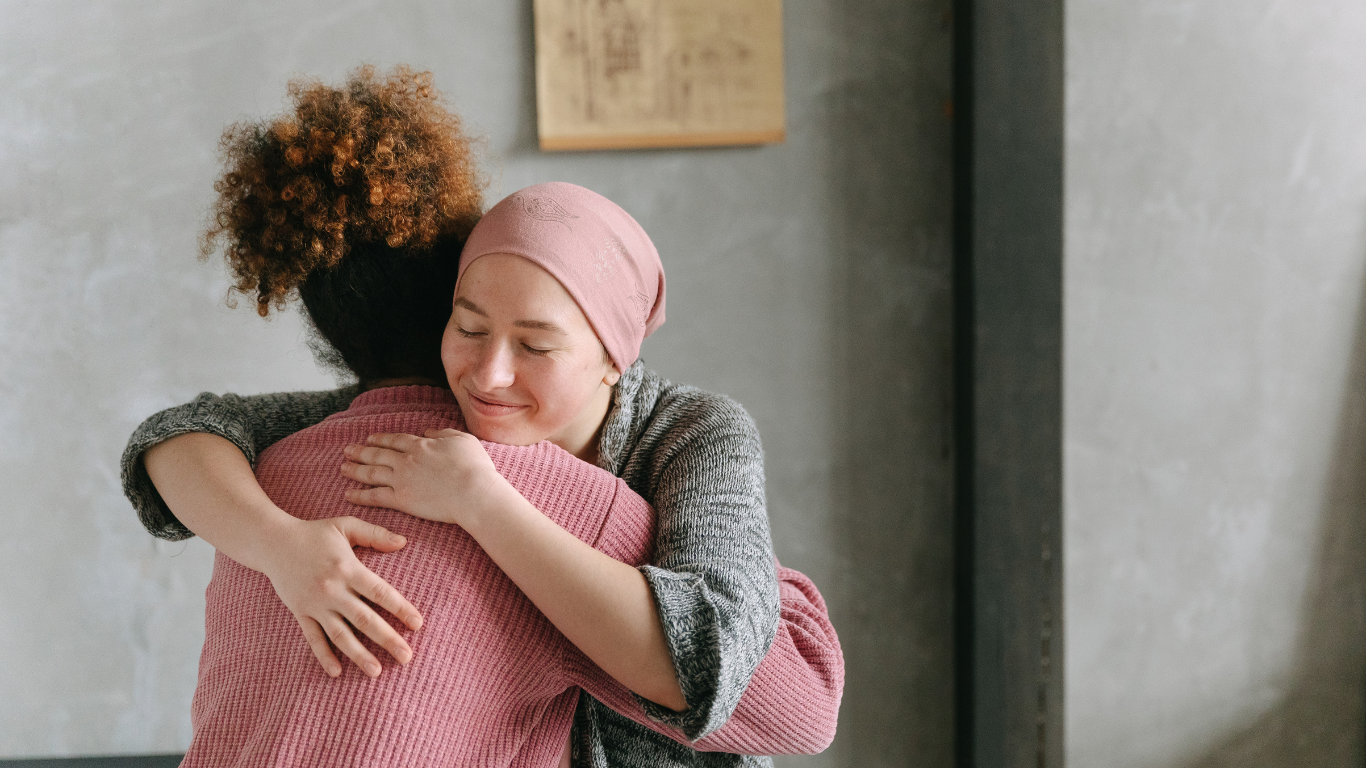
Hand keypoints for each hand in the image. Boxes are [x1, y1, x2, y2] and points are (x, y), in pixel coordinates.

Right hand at [258, 515, 423, 677]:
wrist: (272, 542)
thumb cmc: (314, 533)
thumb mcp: (345, 525)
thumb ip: (375, 534)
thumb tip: (404, 542)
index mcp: (348, 568)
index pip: (380, 592)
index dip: (401, 609)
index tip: (418, 624)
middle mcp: (333, 590)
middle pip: (365, 619)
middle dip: (388, 639)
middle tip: (407, 657)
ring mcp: (315, 604)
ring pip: (340, 634)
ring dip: (359, 655)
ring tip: (377, 671)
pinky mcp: (300, 613)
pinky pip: (313, 638)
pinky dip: (324, 656)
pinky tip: (337, 672)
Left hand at [340, 429, 509, 527]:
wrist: (473, 492)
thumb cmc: (474, 466)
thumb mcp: (463, 439)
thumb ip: (443, 433)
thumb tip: (429, 431)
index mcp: (421, 445)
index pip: (395, 440)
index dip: (381, 439)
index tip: (370, 438)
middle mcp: (406, 460)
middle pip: (378, 454)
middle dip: (361, 452)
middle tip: (347, 450)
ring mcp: (401, 480)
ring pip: (371, 473)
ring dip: (355, 470)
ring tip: (342, 468)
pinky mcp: (401, 500)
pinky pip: (375, 496)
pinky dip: (360, 495)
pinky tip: (348, 494)